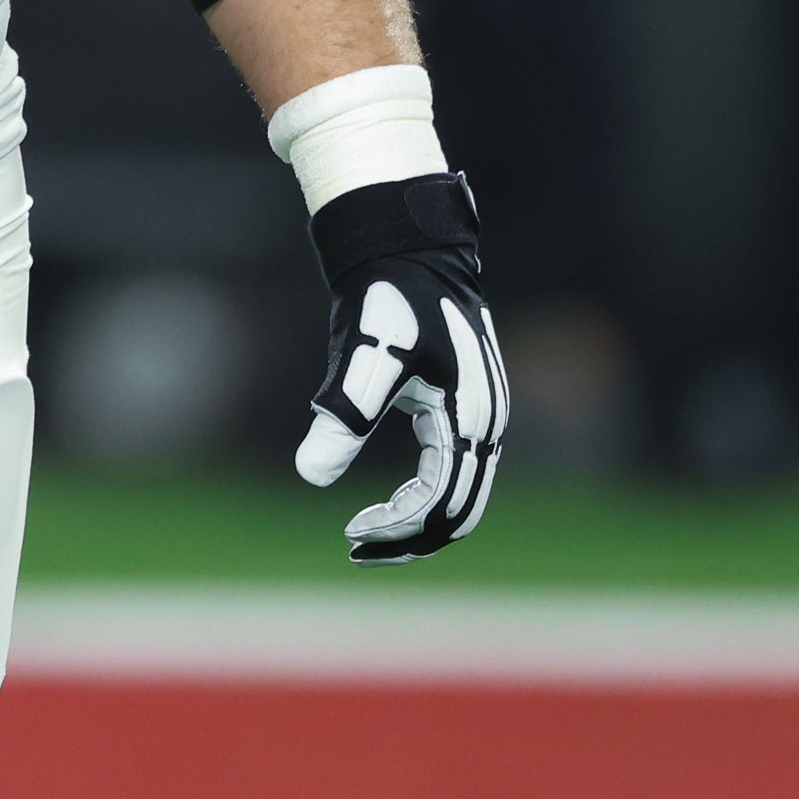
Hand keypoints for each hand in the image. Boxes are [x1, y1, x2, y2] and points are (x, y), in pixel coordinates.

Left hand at [294, 171, 506, 562]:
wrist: (410, 248)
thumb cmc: (386, 300)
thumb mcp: (363, 358)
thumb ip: (343, 416)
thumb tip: (311, 476)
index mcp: (470, 417)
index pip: (443, 501)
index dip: (398, 527)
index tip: (350, 533)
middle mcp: (488, 424)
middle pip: (462, 511)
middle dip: (412, 539)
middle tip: (357, 550)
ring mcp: (484, 417)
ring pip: (463, 494)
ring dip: (420, 522)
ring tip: (368, 534)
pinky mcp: (469, 408)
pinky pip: (456, 470)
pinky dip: (426, 496)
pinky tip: (389, 501)